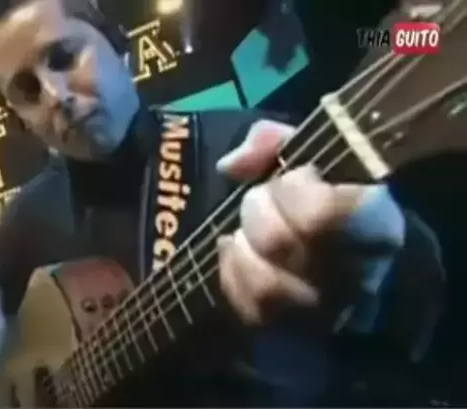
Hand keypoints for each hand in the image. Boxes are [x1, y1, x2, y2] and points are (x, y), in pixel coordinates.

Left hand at [214, 120, 404, 328]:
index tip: (299, 177)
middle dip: (257, 211)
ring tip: (249, 230)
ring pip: (264, 286)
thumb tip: (231, 165)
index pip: (318, 214)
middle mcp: (358, 277)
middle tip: (263, 199)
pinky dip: (232, 274)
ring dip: (243, 247)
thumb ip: (270, 141)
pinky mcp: (296, 332)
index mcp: (376, 224)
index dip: (291, 189)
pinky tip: (236, 252)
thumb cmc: (330, 195)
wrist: (355, 256)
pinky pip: (250, 310)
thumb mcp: (310, 153)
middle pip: (278, 245)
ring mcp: (327, 312)